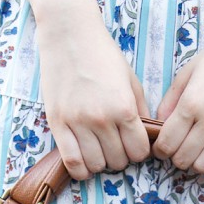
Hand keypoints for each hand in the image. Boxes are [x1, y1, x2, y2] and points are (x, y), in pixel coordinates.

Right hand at [37, 13, 150, 179]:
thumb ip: (139, 111)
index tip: (133, 144)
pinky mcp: (57, 123)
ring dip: (101, 162)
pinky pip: (71, 162)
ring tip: (99, 150)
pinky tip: (85, 162)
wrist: (69, 34)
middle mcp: (102, 118)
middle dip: (120, 157)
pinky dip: (80, 169)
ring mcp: (77, 122)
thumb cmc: (103, 55)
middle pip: (118, 161)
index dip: (139, 152)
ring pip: (96, 165)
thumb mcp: (130, 80)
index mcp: (124, 108)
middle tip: (115, 145)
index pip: (139, 152)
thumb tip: (146, 138)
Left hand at [152, 13, 203, 178]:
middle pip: (183, 158)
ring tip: (196, 154)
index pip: (167, 143)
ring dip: (195, 165)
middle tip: (179, 149)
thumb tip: (159, 125)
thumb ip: (170, 101)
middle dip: (176, 158)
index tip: (162, 147)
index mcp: (192, 102)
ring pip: (203, 166)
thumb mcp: (188, 71)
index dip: (160, 150)